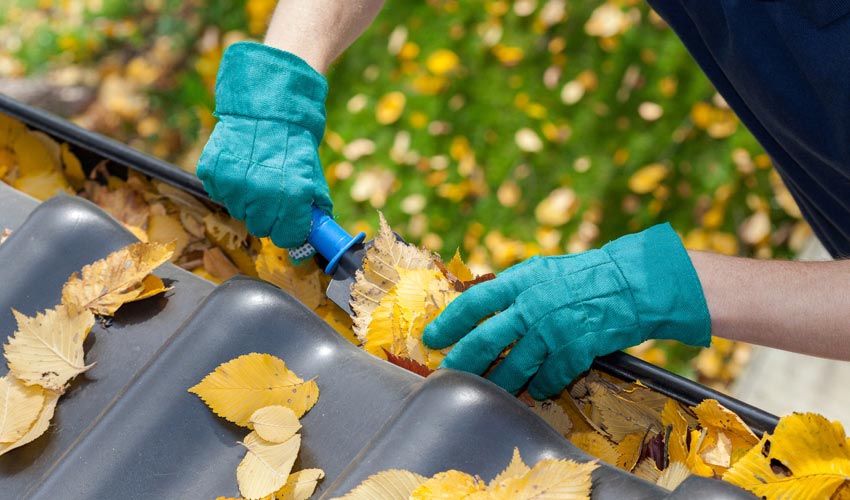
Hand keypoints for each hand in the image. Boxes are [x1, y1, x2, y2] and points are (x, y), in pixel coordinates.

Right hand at [197, 42, 332, 248]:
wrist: (266, 106)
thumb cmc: (293, 143)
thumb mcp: (312, 174)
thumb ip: (312, 208)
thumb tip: (312, 239)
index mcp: (293, 195)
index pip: (287, 237)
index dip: (289, 231)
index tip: (289, 223)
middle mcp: (262, 193)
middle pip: (260, 228)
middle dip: (268, 217)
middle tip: (271, 195)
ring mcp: (234, 184)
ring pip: (238, 212)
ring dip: (247, 201)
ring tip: (255, 175)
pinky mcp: (213, 173)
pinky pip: (219, 193)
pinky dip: (228, 185)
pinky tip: (239, 166)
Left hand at [422, 223, 710, 398]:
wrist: (630, 283)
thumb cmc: (581, 276)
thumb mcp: (540, 271)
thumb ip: (510, 289)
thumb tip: (477, 309)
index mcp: (520, 281)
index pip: (474, 303)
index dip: (449, 323)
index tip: (432, 339)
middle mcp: (533, 305)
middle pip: (486, 341)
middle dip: (462, 362)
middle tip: (448, 374)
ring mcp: (554, 329)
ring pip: (514, 367)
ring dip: (498, 384)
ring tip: (485, 390)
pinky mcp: (576, 350)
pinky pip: (548, 379)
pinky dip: (539, 387)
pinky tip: (535, 390)